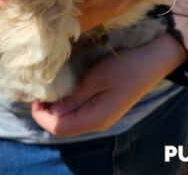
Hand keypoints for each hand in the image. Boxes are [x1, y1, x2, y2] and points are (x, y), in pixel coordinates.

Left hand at [31, 33, 186, 135]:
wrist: (153, 59)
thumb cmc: (126, 66)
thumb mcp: (96, 78)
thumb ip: (74, 96)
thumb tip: (51, 109)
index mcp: (95, 119)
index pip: (58, 127)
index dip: (41, 115)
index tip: (34, 94)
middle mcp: (97, 122)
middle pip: (63, 125)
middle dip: (47, 111)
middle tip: (38, 88)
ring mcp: (101, 114)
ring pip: (70, 118)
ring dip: (56, 106)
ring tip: (48, 86)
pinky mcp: (103, 105)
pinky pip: (79, 110)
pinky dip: (67, 102)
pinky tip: (64, 87)